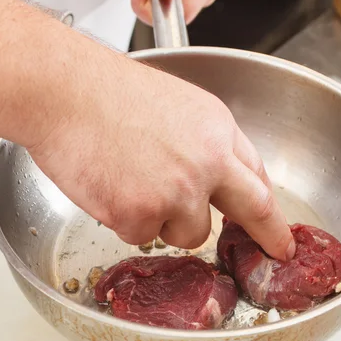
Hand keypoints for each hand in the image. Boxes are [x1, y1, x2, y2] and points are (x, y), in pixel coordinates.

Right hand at [29, 43, 294, 260]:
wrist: (62, 90)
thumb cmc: (103, 90)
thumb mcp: (174, 102)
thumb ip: (202, 142)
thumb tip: (212, 178)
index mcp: (217, 128)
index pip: (257, 176)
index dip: (268, 205)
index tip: (278, 226)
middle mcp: (208, 161)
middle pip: (253, 209)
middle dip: (267, 235)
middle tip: (275, 250)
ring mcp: (176, 191)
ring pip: (188, 233)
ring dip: (164, 221)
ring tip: (129, 183)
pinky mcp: (140, 214)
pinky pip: (141, 235)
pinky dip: (124, 221)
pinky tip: (109, 187)